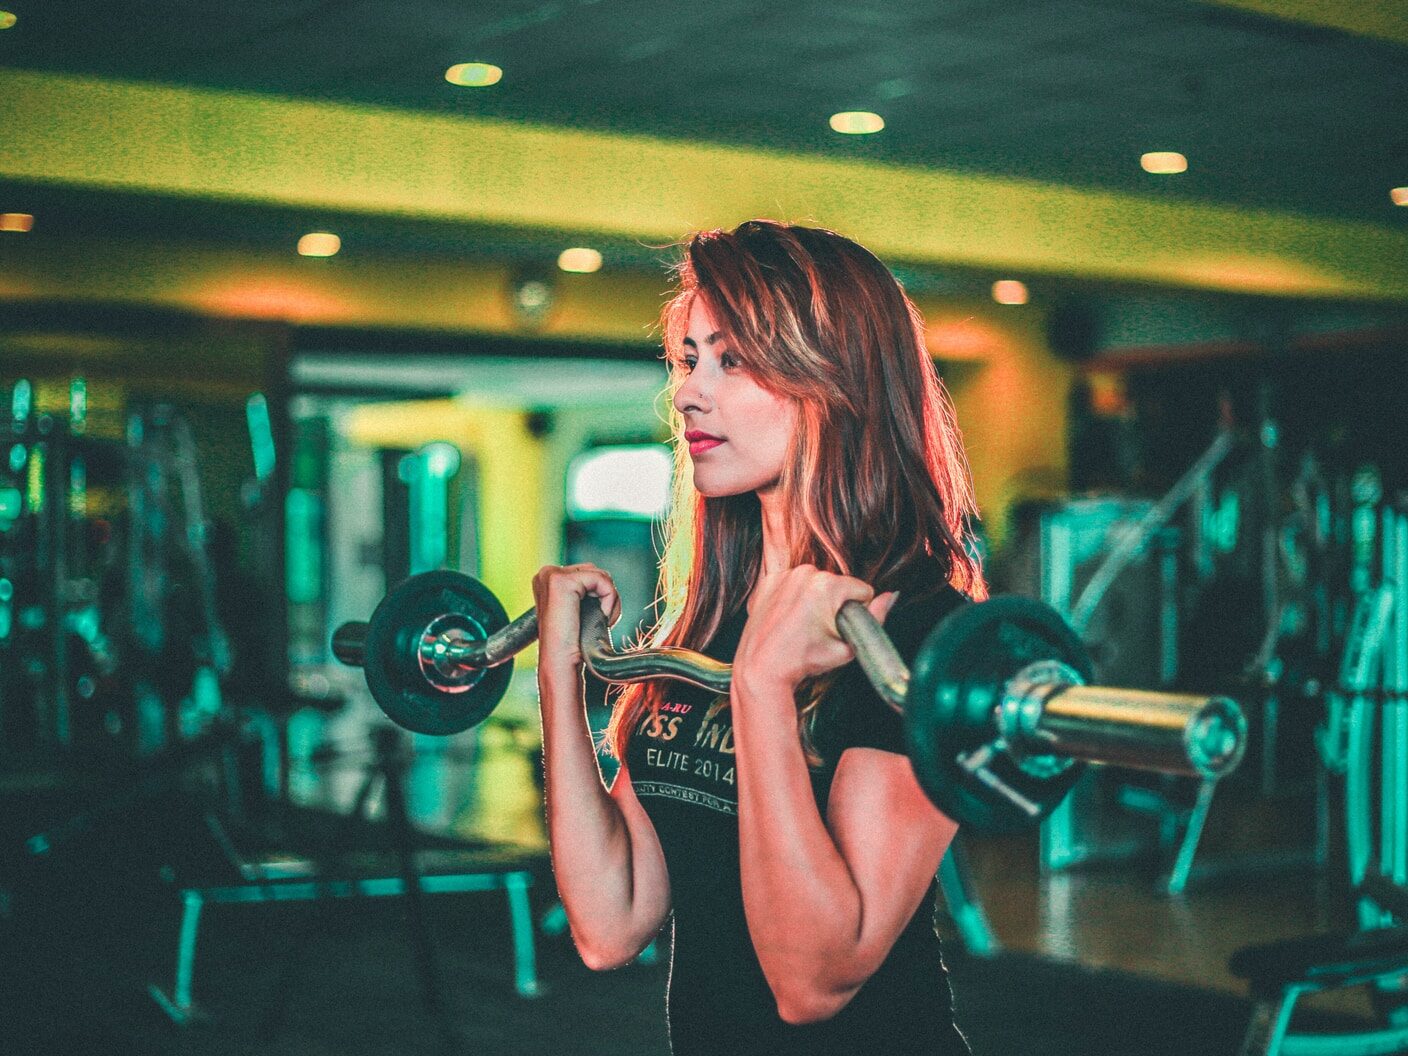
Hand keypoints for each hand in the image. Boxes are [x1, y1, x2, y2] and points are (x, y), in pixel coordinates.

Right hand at [531, 563, 621, 673]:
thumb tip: (604, 580)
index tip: (592, 618)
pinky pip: (602, 579)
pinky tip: (600, 616)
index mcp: (548, 579)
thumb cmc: (572, 642)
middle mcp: (546, 574)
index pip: (588, 573)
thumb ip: (585, 591)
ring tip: (598, 619)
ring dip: (609, 598)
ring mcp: (551, 575)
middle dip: (606, 595)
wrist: (561, 662)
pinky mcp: (561, 581)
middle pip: (595, 571)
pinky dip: (609, 599)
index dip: (599, 594)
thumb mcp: (578, 609)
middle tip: (598, 620)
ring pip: (600, 574)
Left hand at [732, 565, 898, 697]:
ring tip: (803, 625)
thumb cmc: (803, 661)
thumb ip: (875, 619)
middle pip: (837, 585)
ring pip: (815, 583)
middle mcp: (806, 572)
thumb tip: (891, 597)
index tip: (840, 628)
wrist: (762, 668)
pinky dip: (793, 597)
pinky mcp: (768, 581)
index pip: (861, 590)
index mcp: (828, 585)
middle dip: (834, 604)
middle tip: (819, 630)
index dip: (857, 612)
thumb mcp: (847, 647)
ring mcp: (784, 575)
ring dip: (814, 599)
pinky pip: (792, 584)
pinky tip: (788, 618)